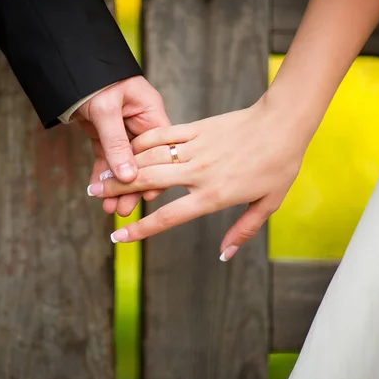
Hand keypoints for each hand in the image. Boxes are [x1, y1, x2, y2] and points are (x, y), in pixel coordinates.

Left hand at [74, 75, 170, 215]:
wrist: (66, 65)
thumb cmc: (91, 78)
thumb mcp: (106, 110)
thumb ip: (116, 144)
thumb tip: (129, 177)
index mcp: (150, 112)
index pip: (160, 149)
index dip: (156, 173)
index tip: (148, 195)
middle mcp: (140, 122)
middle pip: (141, 160)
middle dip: (131, 186)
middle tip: (122, 209)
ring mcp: (122, 129)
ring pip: (123, 164)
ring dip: (116, 186)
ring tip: (109, 208)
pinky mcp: (105, 133)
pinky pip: (107, 158)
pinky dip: (103, 174)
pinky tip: (98, 191)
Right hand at [87, 96, 316, 259]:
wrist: (283, 123)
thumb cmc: (279, 165)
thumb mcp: (267, 204)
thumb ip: (242, 231)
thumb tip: (223, 254)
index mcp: (213, 195)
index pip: (168, 217)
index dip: (140, 230)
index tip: (118, 237)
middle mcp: (198, 173)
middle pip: (148, 183)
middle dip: (117, 190)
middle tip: (94, 196)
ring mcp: (196, 148)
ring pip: (150, 159)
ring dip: (124, 167)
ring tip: (102, 175)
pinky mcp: (196, 129)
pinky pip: (163, 135)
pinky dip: (142, 142)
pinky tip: (128, 148)